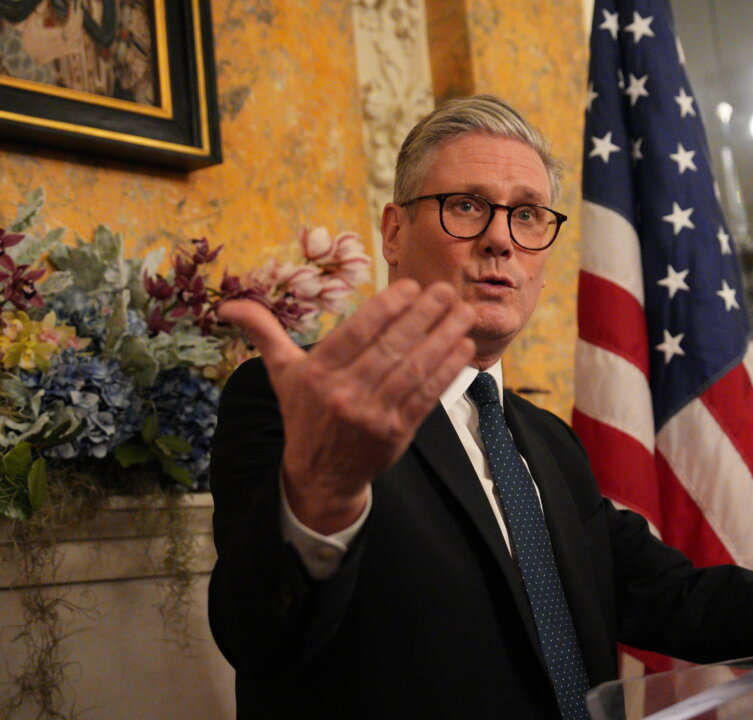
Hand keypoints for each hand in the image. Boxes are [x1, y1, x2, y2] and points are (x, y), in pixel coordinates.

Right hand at [218, 280, 475, 533]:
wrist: (320, 475)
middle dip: (424, 316)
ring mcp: (373, 414)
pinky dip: (447, 370)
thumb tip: (229, 303)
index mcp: (317, 374)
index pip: (356, 333)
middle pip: (390, 347)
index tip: (411, 287)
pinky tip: (462, 347)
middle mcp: (344, 393)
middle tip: (446, 291)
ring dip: (443, 338)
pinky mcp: (397, 432)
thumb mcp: (282, 374)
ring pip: (413, 369)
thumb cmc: (305, 414)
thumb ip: (264, 334)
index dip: (386, 308)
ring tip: (463, 313)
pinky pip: (426, 395)